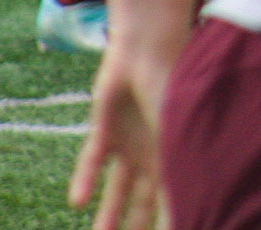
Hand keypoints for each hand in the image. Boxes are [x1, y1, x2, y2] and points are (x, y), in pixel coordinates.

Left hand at [71, 48, 172, 229]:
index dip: (166, 221)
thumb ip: (176, 184)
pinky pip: (93, 160)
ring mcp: (128, 143)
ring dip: (108, 214)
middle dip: (136, 224)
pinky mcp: (105, 130)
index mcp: (176, 157)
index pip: (169, 200)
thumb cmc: (174, 90)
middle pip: (142, 201)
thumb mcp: (176, 142)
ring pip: (116, 188)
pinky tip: (76, 202)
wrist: (149, 49)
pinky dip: (85, 179)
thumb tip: (183, 217)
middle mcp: (153, 154)